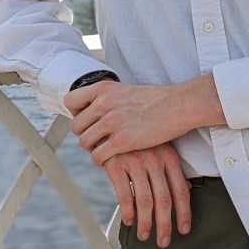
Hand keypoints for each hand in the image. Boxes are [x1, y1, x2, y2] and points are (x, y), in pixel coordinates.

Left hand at [65, 74, 223, 166]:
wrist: (178, 105)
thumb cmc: (155, 99)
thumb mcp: (126, 90)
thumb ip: (107, 98)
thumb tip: (93, 109)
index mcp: (103, 88)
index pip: (70, 101)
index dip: (77, 113)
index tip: (88, 120)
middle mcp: (103, 103)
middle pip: (76, 126)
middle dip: (86, 134)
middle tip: (99, 138)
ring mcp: (112, 122)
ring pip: (84, 142)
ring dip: (93, 148)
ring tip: (105, 149)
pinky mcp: (122, 141)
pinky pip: (97, 156)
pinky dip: (101, 160)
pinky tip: (111, 157)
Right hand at [104, 144, 191, 247]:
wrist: (114, 120)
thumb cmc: (139, 138)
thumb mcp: (160, 148)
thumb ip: (171, 169)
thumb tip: (186, 189)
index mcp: (169, 157)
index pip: (181, 190)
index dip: (184, 213)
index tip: (184, 229)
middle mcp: (155, 160)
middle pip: (164, 200)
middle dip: (165, 225)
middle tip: (164, 241)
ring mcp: (136, 162)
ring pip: (145, 201)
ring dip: (145, 223)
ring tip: (144, 235)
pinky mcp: (117, 165)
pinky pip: (124, 195)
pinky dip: (128, 212)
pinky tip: (129, 220)